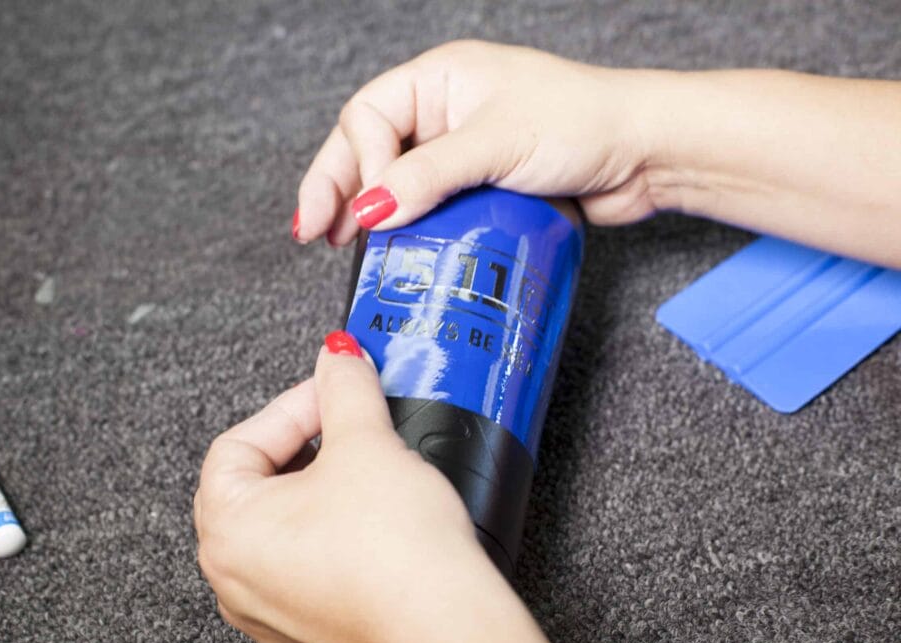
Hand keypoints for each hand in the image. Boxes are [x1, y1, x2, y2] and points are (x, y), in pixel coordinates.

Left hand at [195, 331, 573, 642]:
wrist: (445, 633)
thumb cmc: (396, 555)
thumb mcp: (367, 443)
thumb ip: (346, 388)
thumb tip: (339, 356)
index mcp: (226, 528)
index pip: (241, 442)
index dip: (293, 407)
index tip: (335, 390)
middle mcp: (234, 578)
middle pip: (259, 485)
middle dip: (310, 447)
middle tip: (353, 425)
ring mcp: (269, 611)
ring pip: (286, 527)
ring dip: (324, 491)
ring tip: (371, 472)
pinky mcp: (310, 631)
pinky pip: (309, 565)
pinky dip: (336, 535)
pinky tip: (377, 524)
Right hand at [295, 40, 652, 245]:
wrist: (644, 153)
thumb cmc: (581, 123)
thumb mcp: (493, 144)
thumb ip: (425, 177)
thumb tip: (366, 212)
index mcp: (440, 79)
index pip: (369, 117)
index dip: (355, 164)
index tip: (361, 210)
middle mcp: (445, 110)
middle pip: (369, 147)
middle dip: (338, 188)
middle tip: (313, 230)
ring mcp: (462, 149)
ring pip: (396, 180)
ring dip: (368, 211)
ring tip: (341, 245)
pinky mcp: (481, 184)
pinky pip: (429, 205)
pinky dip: (407, 227)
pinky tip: (393, 249)